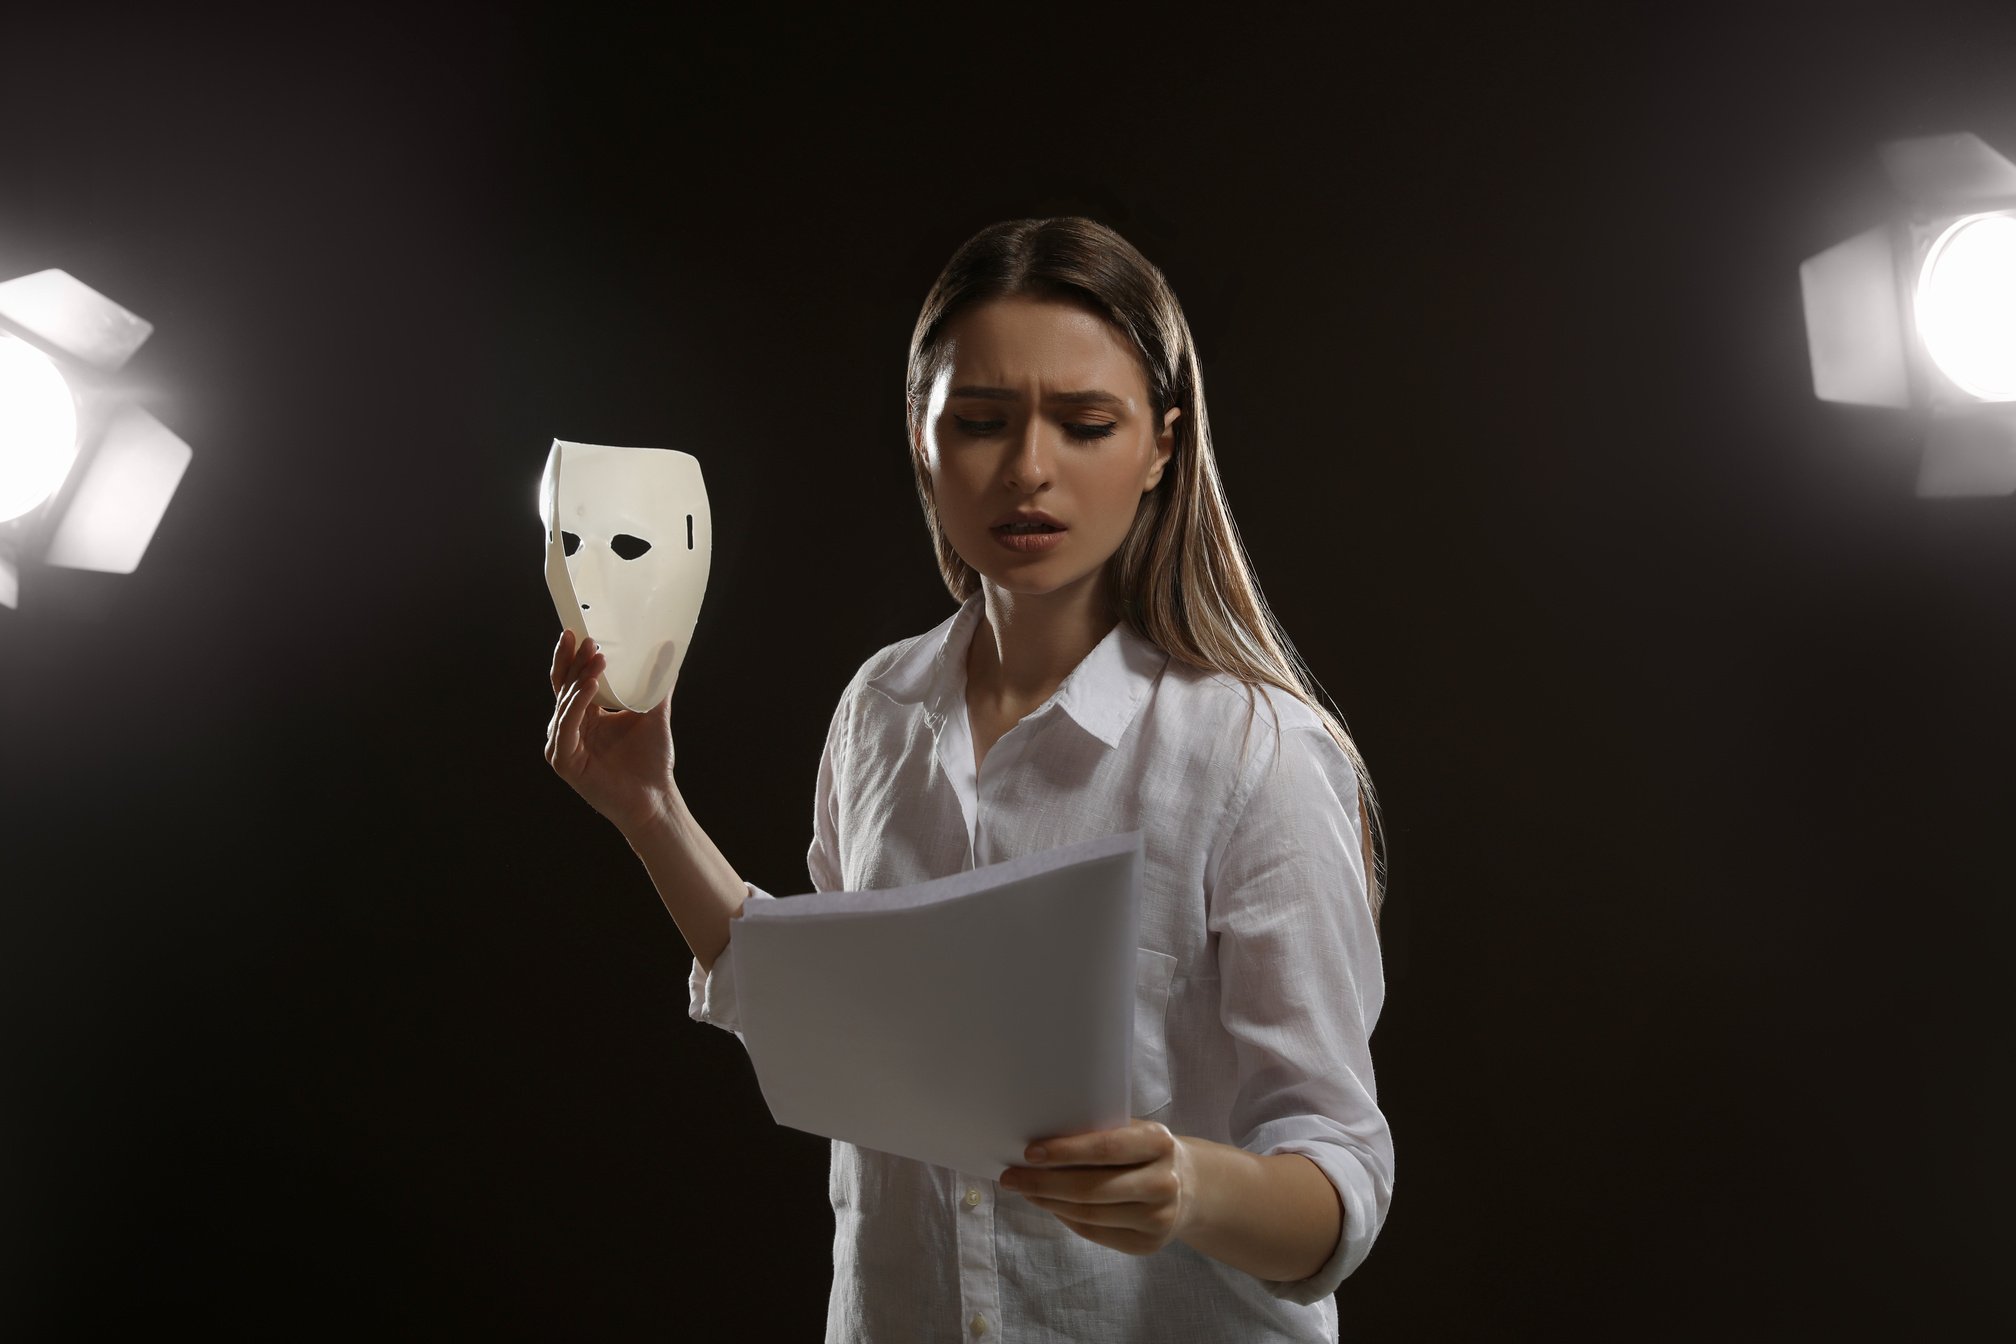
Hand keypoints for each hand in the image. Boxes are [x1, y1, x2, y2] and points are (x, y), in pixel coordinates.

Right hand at [544, 629, 676, 834]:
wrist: (655, 797)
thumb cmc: (651, 760)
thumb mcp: (653, 712)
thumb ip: (658, 682)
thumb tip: (670, 650)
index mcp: (586, 716)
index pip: (571, 681)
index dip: (572, 657)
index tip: (578, 632)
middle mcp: (570, 728)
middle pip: (564, 687)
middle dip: (575, 662)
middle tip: (588, 639)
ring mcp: (564, 746)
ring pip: (565, 704)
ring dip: (579, 679)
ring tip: (597, 659)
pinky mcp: (564, 761)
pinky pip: (567, 726)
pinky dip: (577, 704)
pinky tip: (590, 685)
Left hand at [999, 1119, 1198, 1255]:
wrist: (1189, 1187)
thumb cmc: (1144, 1151)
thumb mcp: (1132, 1130)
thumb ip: (1097, 1132)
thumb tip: (1038, 1143)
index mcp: (1159, 1142)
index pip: (1105, 1148)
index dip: (1065, 1151)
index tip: (1029, 1152)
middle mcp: (1163, 1182)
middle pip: (1091, 1188)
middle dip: (1044, 1183)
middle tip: (1011, 1177)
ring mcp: (1158, 1217)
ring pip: (1089, 1214)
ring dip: (1049, 1202)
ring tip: (1025, 1190)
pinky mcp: (1148, 1244)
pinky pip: (1095, 1233)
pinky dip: (1066, 1218)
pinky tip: (1050, 1206)